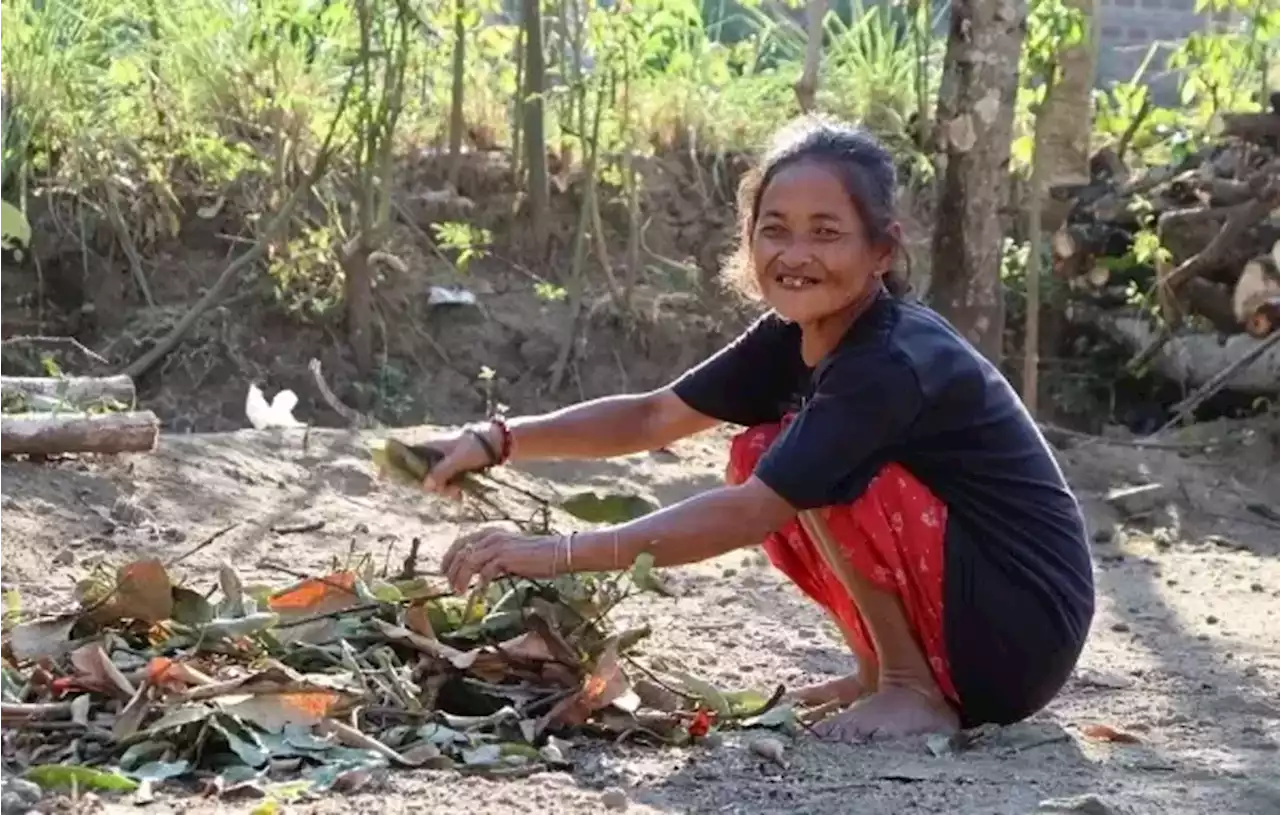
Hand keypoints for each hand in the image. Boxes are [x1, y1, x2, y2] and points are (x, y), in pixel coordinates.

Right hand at [420, 425, 500, 499]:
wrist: (496, 443)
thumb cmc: (475, 446)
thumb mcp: (458, 459)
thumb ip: (442, 471)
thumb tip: (425, 486)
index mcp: (430, 446)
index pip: (411, 461)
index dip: (413, 474)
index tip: (421, 485)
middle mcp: (433, 454)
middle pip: (425, 475)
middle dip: (436, 486)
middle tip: (451, 491)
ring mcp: (443, 462)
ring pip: (436, 480)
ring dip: (446, 489)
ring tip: (458, 493)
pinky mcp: (453, 469)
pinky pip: (446, 482)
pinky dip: (452, 488)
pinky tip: (459, 495)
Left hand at [441, 526, 563, 592]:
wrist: (556, 553)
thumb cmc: (534, 556)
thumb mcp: (508, 554)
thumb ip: (491, 559)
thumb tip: (476, 573)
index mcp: (490, 533)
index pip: (461, 543)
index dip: (449, 558)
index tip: (444, 572)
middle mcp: (491, 536)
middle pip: (461, 552)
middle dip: (452, 570)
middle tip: (451, 586)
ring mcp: (497, 545)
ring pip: (468, 561)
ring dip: (461, 578)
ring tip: (459, 591)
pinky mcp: (505, 557)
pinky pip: (485, 571)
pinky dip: (479, 583)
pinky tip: (479, 593)